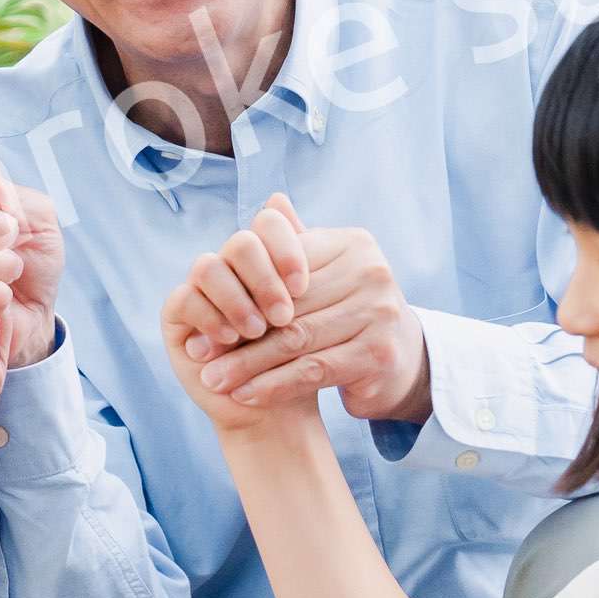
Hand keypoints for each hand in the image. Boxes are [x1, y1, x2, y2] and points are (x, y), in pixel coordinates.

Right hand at [160, 219, 318, 437]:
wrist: (278, 406)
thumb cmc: (303, 357)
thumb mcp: (318, 314)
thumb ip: (318, 271)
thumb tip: (320, 223)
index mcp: (264, 256)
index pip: (268, 223)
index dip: (285, 249)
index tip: (302, 286)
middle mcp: (229, 265)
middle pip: (241, 242)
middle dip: (264, 278)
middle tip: (283, 315)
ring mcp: (199, 286)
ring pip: (208, 266)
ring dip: (236, 300)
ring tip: (257, 331)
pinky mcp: (176, 314)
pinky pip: (185, 298)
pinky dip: (211, 317)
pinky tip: (231, 339)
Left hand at [179, 194, 430, 424]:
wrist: (399, 357)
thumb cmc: (348, 310)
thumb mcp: (324, 272)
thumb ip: (295, 242)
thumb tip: (270, 202)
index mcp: (354, 244)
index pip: (283, 269)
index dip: (239, 295)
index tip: (202, 320)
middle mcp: (372, 272)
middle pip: (287, 307)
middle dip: (238, 336)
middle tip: (199, 354)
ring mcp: (380, 313)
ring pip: (296, 342)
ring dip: (249, 366)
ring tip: (215, 380)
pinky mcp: (379, 354)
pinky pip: (313, 371)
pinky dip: (275, 385)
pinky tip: (247, 395)